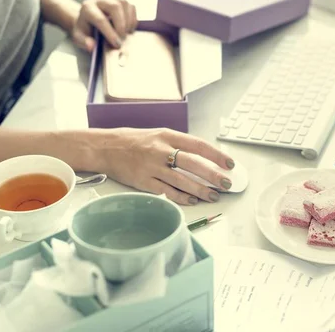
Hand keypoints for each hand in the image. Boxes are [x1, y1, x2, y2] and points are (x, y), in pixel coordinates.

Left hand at [71, 0, 137, 52]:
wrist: (87, 21)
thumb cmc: (84, 30)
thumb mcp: (79, 38)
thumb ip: (84, 42)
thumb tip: (92, 46)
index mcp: (87, 8)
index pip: (100, 19)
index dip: (110, 33)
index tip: (116, 44)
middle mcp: (99, 1)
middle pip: (115, 6)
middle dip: (121, 25)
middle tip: (121, 39)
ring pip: (124, 4)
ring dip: (128, 21)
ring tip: (125, 34)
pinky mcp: (120, 2)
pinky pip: (131, 7)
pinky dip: (133, 19)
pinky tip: (128, 29)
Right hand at [93, 128, 235, 205]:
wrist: (104, 147)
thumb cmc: (133, 140)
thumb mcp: (158, 134)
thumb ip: (178, 144)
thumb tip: (203, 157)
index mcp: (167, 135)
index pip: (198, 145)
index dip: (216, 155)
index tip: (230, 164)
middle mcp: (161, 150)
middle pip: (193, 164)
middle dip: (213, 175)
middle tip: (227, 184)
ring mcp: (151, 167)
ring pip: (182, 180)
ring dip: (200, 190)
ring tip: (213, 196)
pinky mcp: (143, 181)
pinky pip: (166, 191)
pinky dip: (181, 197)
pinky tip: (192, 200)